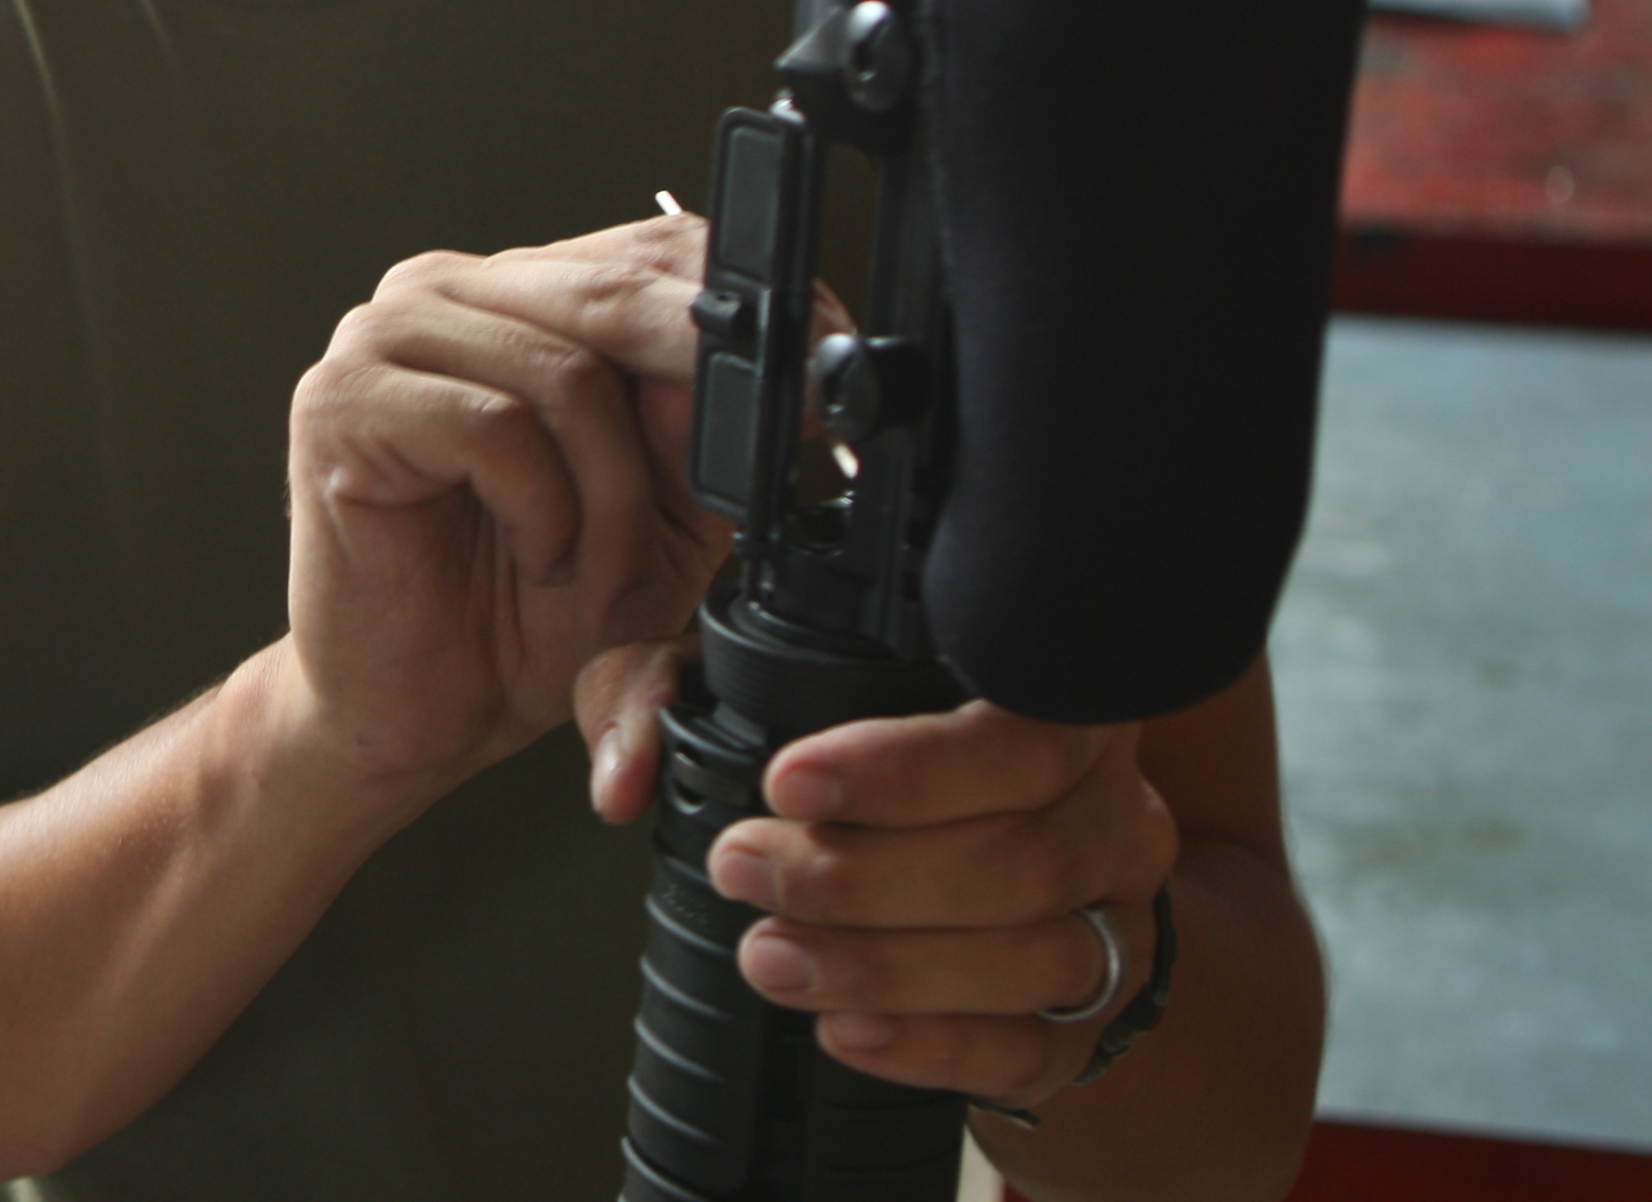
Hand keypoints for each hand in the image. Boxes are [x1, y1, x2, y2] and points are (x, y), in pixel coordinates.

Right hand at [281, 213, 724, 792]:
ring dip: (614, 499)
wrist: (417, 711)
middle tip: (762, 456)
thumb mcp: (659, 521)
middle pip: (615, 292)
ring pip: (568, 372)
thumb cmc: (518, 613)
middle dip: (706, 385)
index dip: (745, 306)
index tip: (826, 373)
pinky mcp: (342, 399)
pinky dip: (544, 509)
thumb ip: (697, 440)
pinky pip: (494, 425)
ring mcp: (383, 336)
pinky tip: (536, 554)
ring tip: (598, 570)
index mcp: (521, 299)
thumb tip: (751, 368)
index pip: (650, 245)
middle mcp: (448, 294)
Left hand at [706, 703, 1179, 1111]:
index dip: (907, 767)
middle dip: (862, 876)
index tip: (788, 783)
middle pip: (1024, 856)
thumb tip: (626, 772)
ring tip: (772, 957)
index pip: (1023, 733)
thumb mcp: (784, 697)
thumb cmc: (875, 769)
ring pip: (1035, 956)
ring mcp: (1118, 925)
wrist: (993, 879)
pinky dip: (932, 1046)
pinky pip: (1035, 1047)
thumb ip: (688, 697)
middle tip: (745, 869)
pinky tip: (846, 1029)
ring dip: (885, 966)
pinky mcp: (1094, 1022)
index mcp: (1063, 712)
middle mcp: (1113, 815)